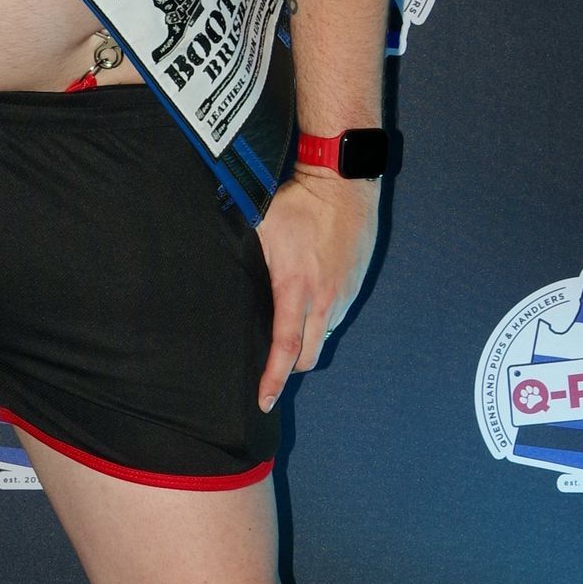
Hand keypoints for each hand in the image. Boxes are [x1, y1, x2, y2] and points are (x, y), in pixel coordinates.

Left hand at [253, 171, 378, 408]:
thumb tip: (227, 281)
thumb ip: (249, 264)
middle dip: (289, 368)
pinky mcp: (355, 285)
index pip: (285, 348)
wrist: (343, 183)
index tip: (264, 400)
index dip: (274, 379)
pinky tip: (307, 303)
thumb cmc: (298, 203)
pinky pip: (336, 315)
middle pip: (308, 355)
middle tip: (270, 368)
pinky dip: (320, 320)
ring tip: (287, 332)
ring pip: (323, 335)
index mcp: (296, 288)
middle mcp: (324, 298)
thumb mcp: (260, 230)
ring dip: (306, 341)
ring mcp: (343, 293)